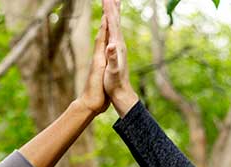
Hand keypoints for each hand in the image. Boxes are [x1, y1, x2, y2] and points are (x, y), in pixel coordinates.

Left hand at [77, 16, 109, 114]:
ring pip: (104, 41)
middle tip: (107, 6)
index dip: (105, 24)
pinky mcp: (103, 68)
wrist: (90, 105)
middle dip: (106, 21)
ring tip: (108, 18)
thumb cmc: (95, 92)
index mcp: (99, 58)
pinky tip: (109, 41)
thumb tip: (108, 48)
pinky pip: (106, 50)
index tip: (108, 9)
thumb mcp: (100, 75)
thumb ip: (105, 61)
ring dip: (107, 29)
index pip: (102, 37)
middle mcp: (98, 57)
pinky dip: (108, 42)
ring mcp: (100, 62)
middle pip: (102, 35)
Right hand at [103, 0, 137, 116]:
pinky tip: (111, 23)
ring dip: (113, 13)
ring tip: (112, 3)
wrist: (122, 93)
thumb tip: (111, 45)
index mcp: (117, 46)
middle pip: (116, 21)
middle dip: (112, 7)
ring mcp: (119, 47)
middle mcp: (119, 44)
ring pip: (116, 25)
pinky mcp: (117, 51)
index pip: (112, 24)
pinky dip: (112, 24)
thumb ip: (112, 58)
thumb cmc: (115, 84)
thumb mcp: (113, 71)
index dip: (109, 10)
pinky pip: (115, 33)